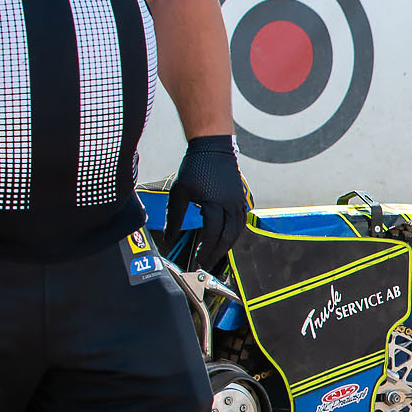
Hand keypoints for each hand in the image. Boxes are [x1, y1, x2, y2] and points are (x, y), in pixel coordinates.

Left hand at [166, 135, 248, 273]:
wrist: (213, 146)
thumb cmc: (195, 166)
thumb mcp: (179, 192)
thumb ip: (174, 217)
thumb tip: (170, 237)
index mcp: (214, 204)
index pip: (212, 234)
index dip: (205, 250)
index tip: (198, 261)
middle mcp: (230, 205)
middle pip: (228, 237)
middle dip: (217, 253)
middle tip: (207, 264)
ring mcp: (239, 202)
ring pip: (238, 231)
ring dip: (228, 245)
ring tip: (217, 255)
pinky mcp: (242, 198)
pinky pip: (242, 221)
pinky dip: (235, 233)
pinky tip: (227, 238)